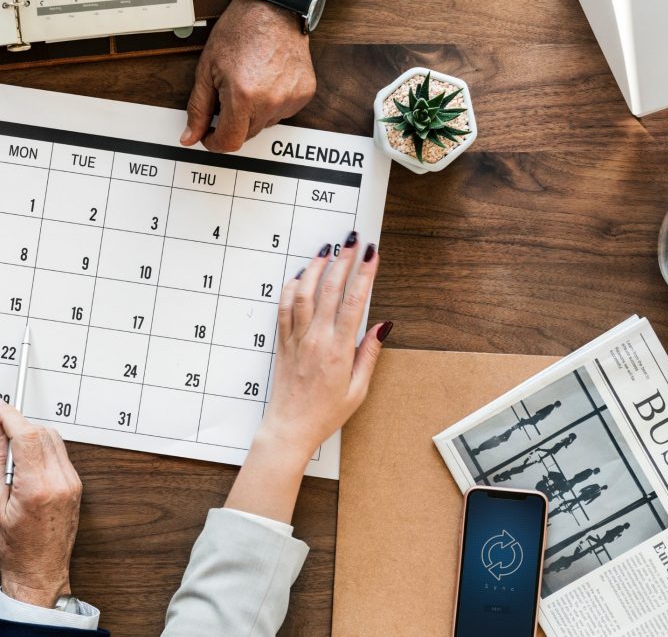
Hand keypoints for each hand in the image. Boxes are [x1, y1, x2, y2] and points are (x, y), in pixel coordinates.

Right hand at [0, 399, 82, 607]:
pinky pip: (59, 453)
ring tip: (11, 459)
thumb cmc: (12, 545)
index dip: (9, 414)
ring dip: (31, 437)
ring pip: (53, 439)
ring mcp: (72, 483)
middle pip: (41, 432)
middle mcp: (60, 481)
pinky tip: (26, 467)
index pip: (26, 434)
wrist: (39, 571)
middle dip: (18, 426)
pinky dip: (41, 449)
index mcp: (37, 486)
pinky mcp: (76, 486)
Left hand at [181, 0, 322, 152]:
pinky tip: (266, 81)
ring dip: (253, 113)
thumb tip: (190, 136)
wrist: (273, 7)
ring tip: (249, 83)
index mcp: (243, 96)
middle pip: (247, 135)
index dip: (214, 142)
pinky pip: (283, 112)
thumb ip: (198, 107)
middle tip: (227, 95)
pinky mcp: (305, 93)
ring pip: (265, 124)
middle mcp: (271, 101)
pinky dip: (272, 103)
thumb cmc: (240, 30)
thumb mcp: (207, 69)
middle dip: (232, 122)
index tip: (209, 134)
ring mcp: (291, 98)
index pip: (229, 142)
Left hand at [225, 234, 389, 521]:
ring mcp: (296, 339)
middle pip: (328, 290)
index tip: (372, 254)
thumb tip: (383, 325)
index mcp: (338, 351)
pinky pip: (285, 308)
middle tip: (352, 240)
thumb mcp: (358, 389)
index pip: (353, 302)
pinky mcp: (283, 342)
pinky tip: (299, 276)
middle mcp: (315, 340)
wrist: (290, 427)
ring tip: (327, 250)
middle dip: (342, 261)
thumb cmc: (325, 413)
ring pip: (303, 293)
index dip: (364, 274)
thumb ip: (370, 354)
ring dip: (315, 268)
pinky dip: (291, 288)